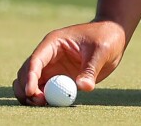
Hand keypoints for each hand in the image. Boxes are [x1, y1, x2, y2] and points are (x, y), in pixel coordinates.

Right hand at [12, 21, 126, 105]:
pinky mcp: (58, 77)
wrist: (113, 37)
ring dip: (32, 94)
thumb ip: (91, 69)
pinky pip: (44, 89)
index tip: (30, 92)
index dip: (30, 76)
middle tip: (40, 102)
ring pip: (32, 82)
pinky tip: (50, 103)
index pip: (36, 60)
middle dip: (28, 88)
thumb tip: (84, 87)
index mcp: (54, 42)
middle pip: (27, 72)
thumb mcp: (101, 51)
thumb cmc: (106, 38)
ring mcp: (52, 67)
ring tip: (43, 104)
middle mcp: (48, 55)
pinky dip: (42, 98)